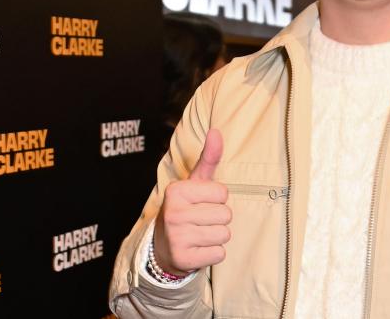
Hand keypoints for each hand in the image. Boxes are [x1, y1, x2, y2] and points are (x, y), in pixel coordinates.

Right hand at [153, 128, 231, 275]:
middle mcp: (174, 212)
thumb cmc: (185, 210)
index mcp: (177, 190)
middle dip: (218, 219)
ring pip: (224, 234)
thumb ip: (208, 158)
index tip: (200, 203)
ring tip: (199, 234)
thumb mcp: (194, 183)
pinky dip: (213, 254)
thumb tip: (216, 131)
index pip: (223, 192)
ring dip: (216, 236)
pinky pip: (220, 254)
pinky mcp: (183, 258)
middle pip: (226, 214)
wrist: (163, 248)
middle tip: (200, 221)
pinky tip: (198, 249)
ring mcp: (177, 237)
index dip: (217, 199)